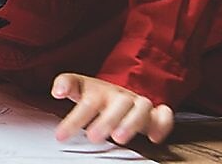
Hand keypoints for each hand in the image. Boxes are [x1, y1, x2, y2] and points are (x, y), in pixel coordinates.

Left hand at [52, 73, 172, 144]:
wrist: (119, 91)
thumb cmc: (96, 93)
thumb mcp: (78, 87)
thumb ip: (66, 84)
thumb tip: (57, 90)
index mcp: (99, 91)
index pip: (86, 103)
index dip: (74, 119)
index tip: (61, 136)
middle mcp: (120, 96)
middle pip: (117, 104)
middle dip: (106, 120)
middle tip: (93, 136)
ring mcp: (138, 103)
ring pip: (142, 107)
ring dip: (132, 122)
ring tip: (119, 138)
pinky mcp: (155, 112)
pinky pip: (165, 115)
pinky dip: (162, 124)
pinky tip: (153, 137)